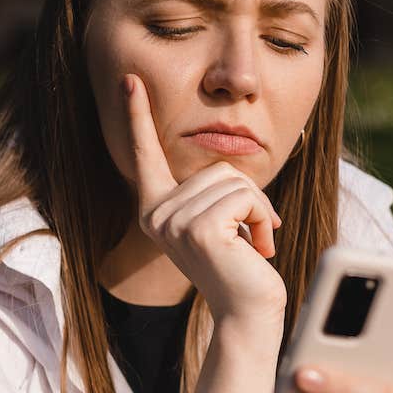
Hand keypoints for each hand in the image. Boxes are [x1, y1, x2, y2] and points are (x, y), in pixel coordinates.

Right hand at [124, 73, 286, 323]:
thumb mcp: (220, 222)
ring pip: (234, 181)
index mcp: (156, 210)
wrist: (247, 312)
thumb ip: (213, 193)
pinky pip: (245, 198)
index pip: (146, 156)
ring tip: (252, 245)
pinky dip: (262, 219)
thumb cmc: (239, 268)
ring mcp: (174, 221)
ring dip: (257, 210)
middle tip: (250, 235)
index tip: (130, 80)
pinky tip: (258, 249)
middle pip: (217, 167)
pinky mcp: (198, 228)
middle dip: (248, 197)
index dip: (138, 116)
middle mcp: (156, 214)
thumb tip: (228, 174)